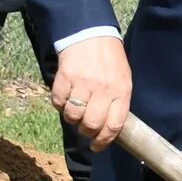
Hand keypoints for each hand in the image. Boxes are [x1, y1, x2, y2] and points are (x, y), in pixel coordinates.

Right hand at [51, 37, 133, 153]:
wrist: (91, 34)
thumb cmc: (109, 61)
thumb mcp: (123, 80)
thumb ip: (117, 102)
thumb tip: (108, 128)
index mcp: (121, 91)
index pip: (114, 125)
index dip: (104, 141)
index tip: (97, 146)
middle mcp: (103, 89)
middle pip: (92, 124)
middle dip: (87, 131)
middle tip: (85, 127)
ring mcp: (83, 83)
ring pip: (73, 115)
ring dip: (72, 117)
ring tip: (75, 110)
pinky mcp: (65, 77)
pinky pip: (58, 102)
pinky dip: (60, 104)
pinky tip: (65, 97)